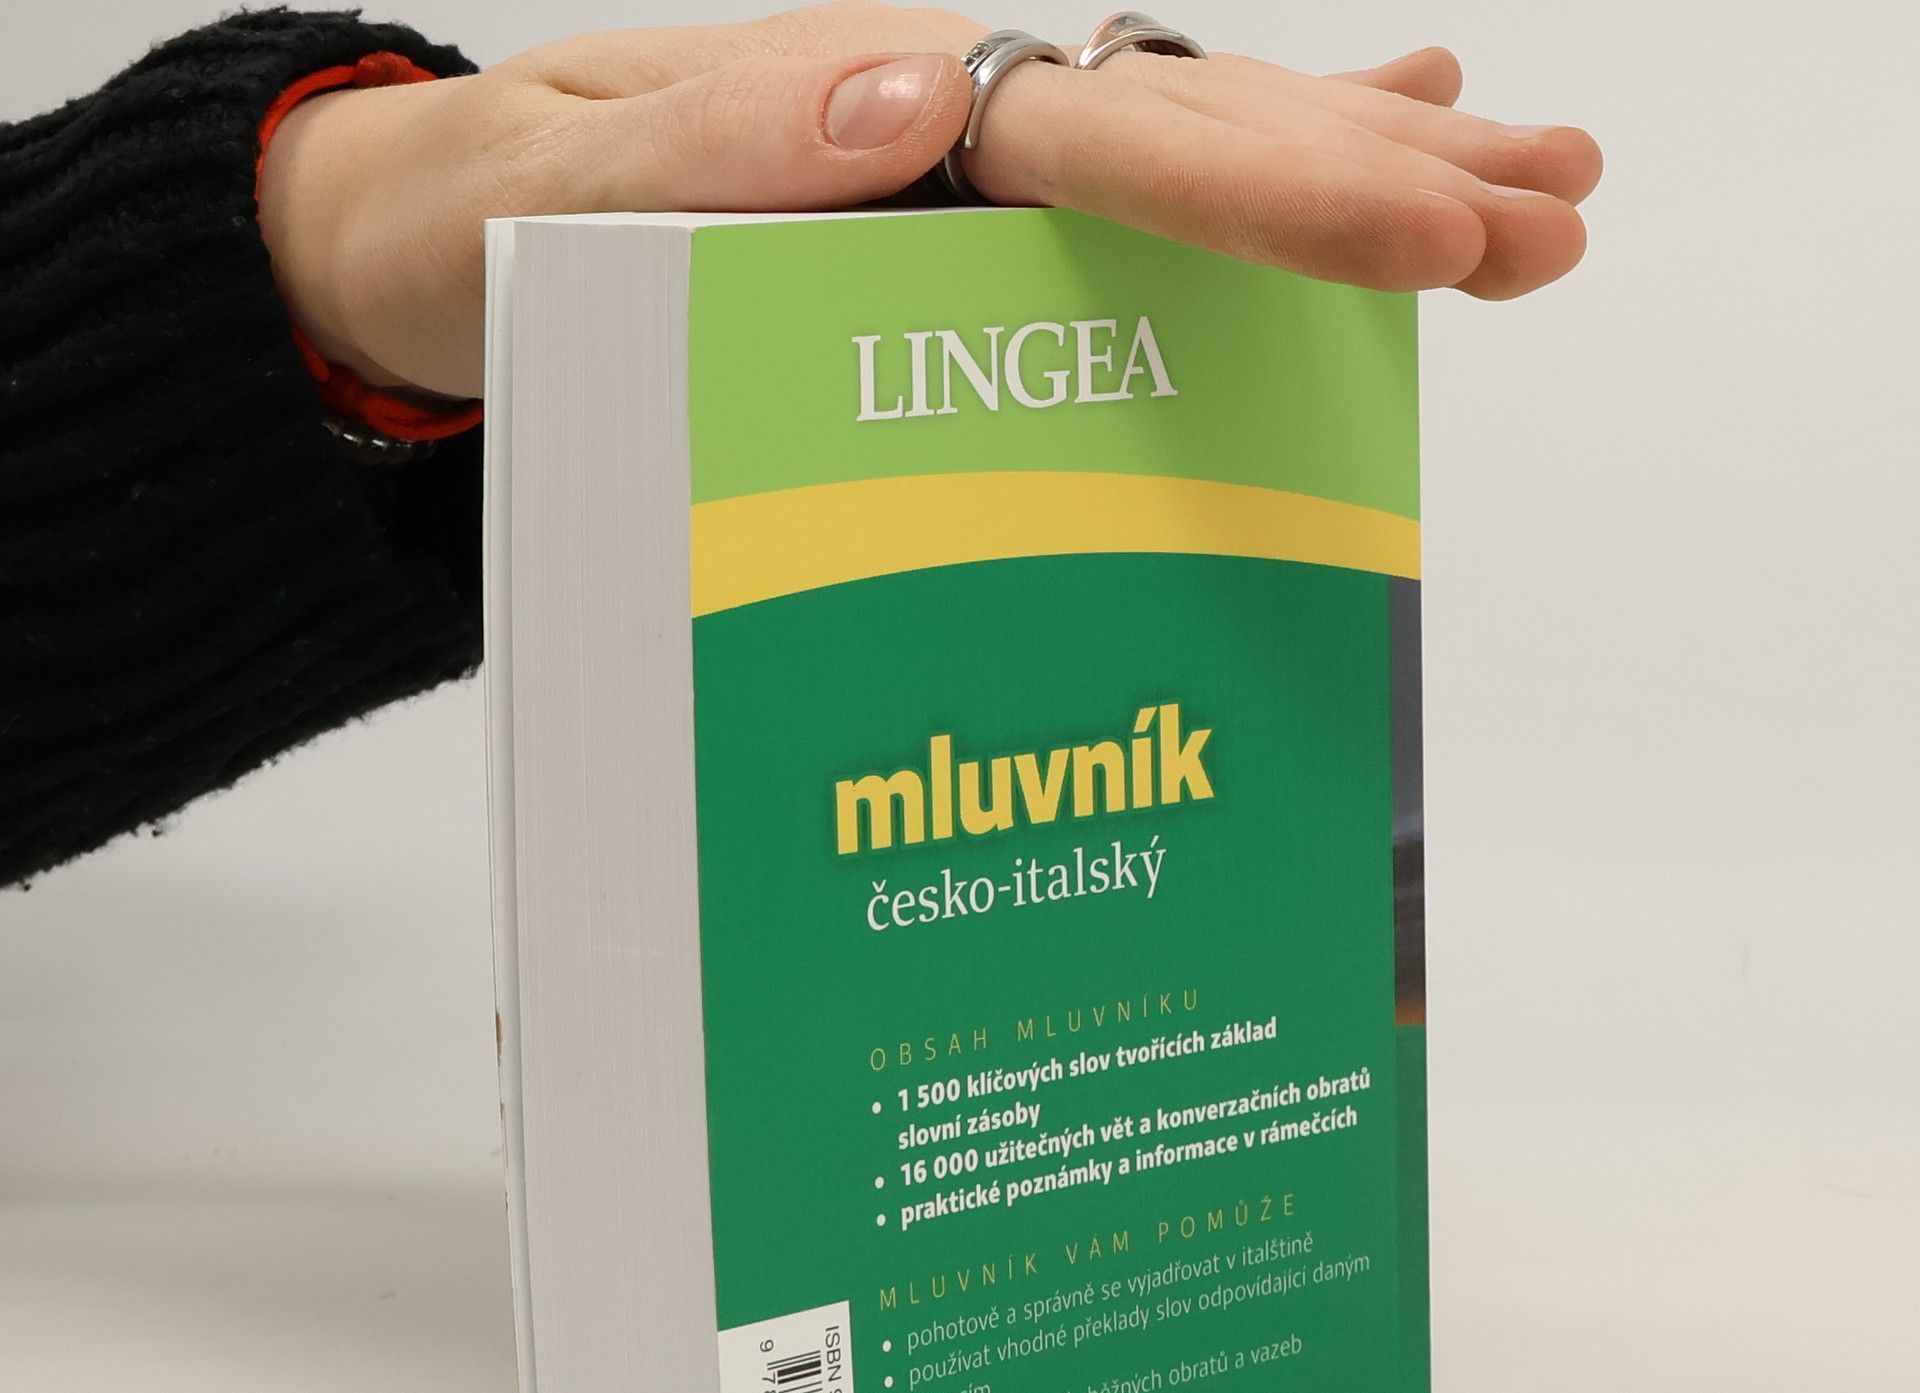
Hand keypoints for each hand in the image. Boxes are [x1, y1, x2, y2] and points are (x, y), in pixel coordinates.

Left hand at [257, 2, 1601, 400]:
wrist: (426, 246)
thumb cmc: (477, 237)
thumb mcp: (552, 195)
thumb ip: (715, 146)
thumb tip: (920, 96)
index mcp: (869, 111)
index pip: (1113, 140)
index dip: (1280, 187)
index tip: (1432, 230)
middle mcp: (938, 126)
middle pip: (1195, 134)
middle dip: (1374, 183)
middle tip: (1554, 217)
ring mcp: (957, 175)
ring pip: (1192, 160)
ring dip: (1362, 173)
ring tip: (1534, 193)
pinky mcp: (952, 227)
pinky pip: (1129, 205)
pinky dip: (1255, 187)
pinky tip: (1369, 153)